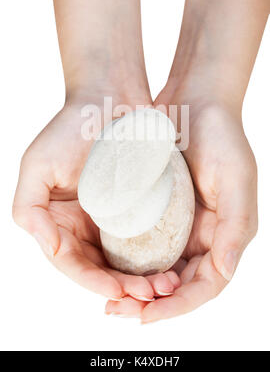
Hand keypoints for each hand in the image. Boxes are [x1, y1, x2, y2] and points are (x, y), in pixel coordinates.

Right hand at [13, 100, 180, 302]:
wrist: (109, 97)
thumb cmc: (70, 127)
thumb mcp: (36, 165)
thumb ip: (27, 210)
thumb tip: (50, 248)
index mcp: (56, 221)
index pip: (71, 263)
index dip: (92, 282)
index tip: (118, 290)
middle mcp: (83, 225)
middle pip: (101, 269)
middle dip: (123, 287)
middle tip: (150, 295)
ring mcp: (111, 218)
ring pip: (126, 261)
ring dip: (143, 278)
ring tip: (165, 286)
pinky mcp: (136, 207)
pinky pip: (146, 239)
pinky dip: (156, 256)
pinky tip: (172, 263)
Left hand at [105, 97, 257, 320]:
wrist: (195, 100)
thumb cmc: (222, 135)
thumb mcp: (237, 177)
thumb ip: (236, 226)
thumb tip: (225, 271)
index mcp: (225, 234)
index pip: (205, 285)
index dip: (178, 306)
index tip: (147, 316)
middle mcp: (203, 235)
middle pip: (177, 285)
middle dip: (150, 305)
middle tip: (118, 312)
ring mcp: (179, 224)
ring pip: (156, 269)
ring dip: (135, 288)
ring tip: (108, 299)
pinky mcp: (157, 210)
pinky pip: (141, 243)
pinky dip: (127, 260)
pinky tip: (107, 266)